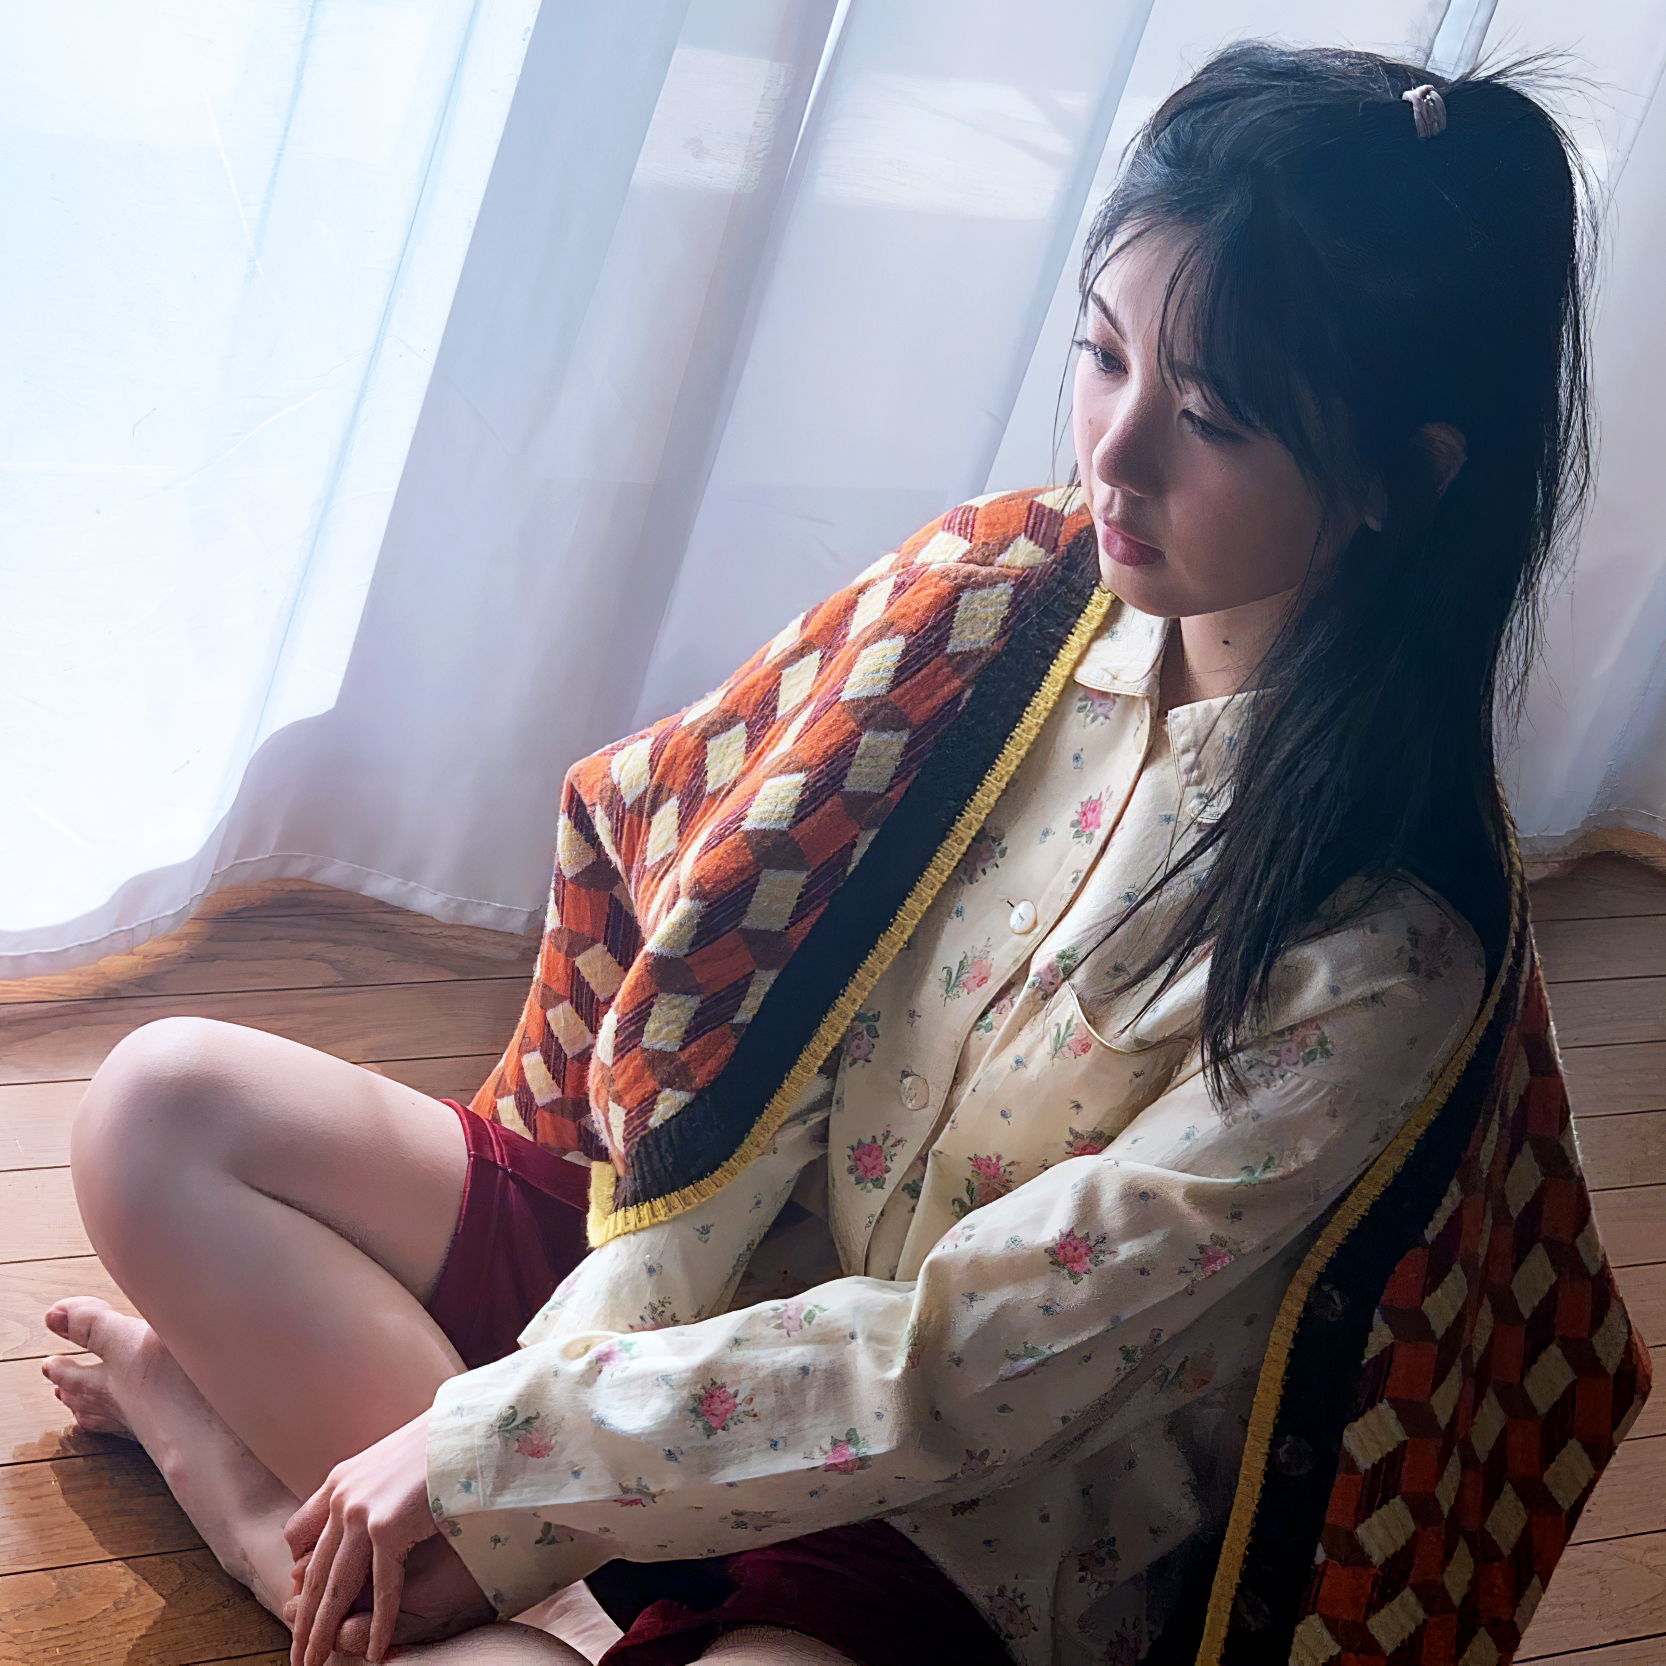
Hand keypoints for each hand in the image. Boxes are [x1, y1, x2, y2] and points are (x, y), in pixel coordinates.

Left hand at [284, 1408, 436, 1664]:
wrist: (471, 1425)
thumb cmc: (441, 1442)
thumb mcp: (391, 1463)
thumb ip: (366, 1492)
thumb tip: (355, 1526)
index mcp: (341, 1479)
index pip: (298, 1535)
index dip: (299, 1572)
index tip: (300, 1602)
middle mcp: (342, 1497)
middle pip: (313, 1573)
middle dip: (304, 1620)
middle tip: (298, 1657)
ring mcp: (362, 1512)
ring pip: (335, 1588)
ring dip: (323, 1633)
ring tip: (316, 1665)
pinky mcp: (388, 1526)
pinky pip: (382, 1588)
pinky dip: (378, 1624)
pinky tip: (375, 1650)